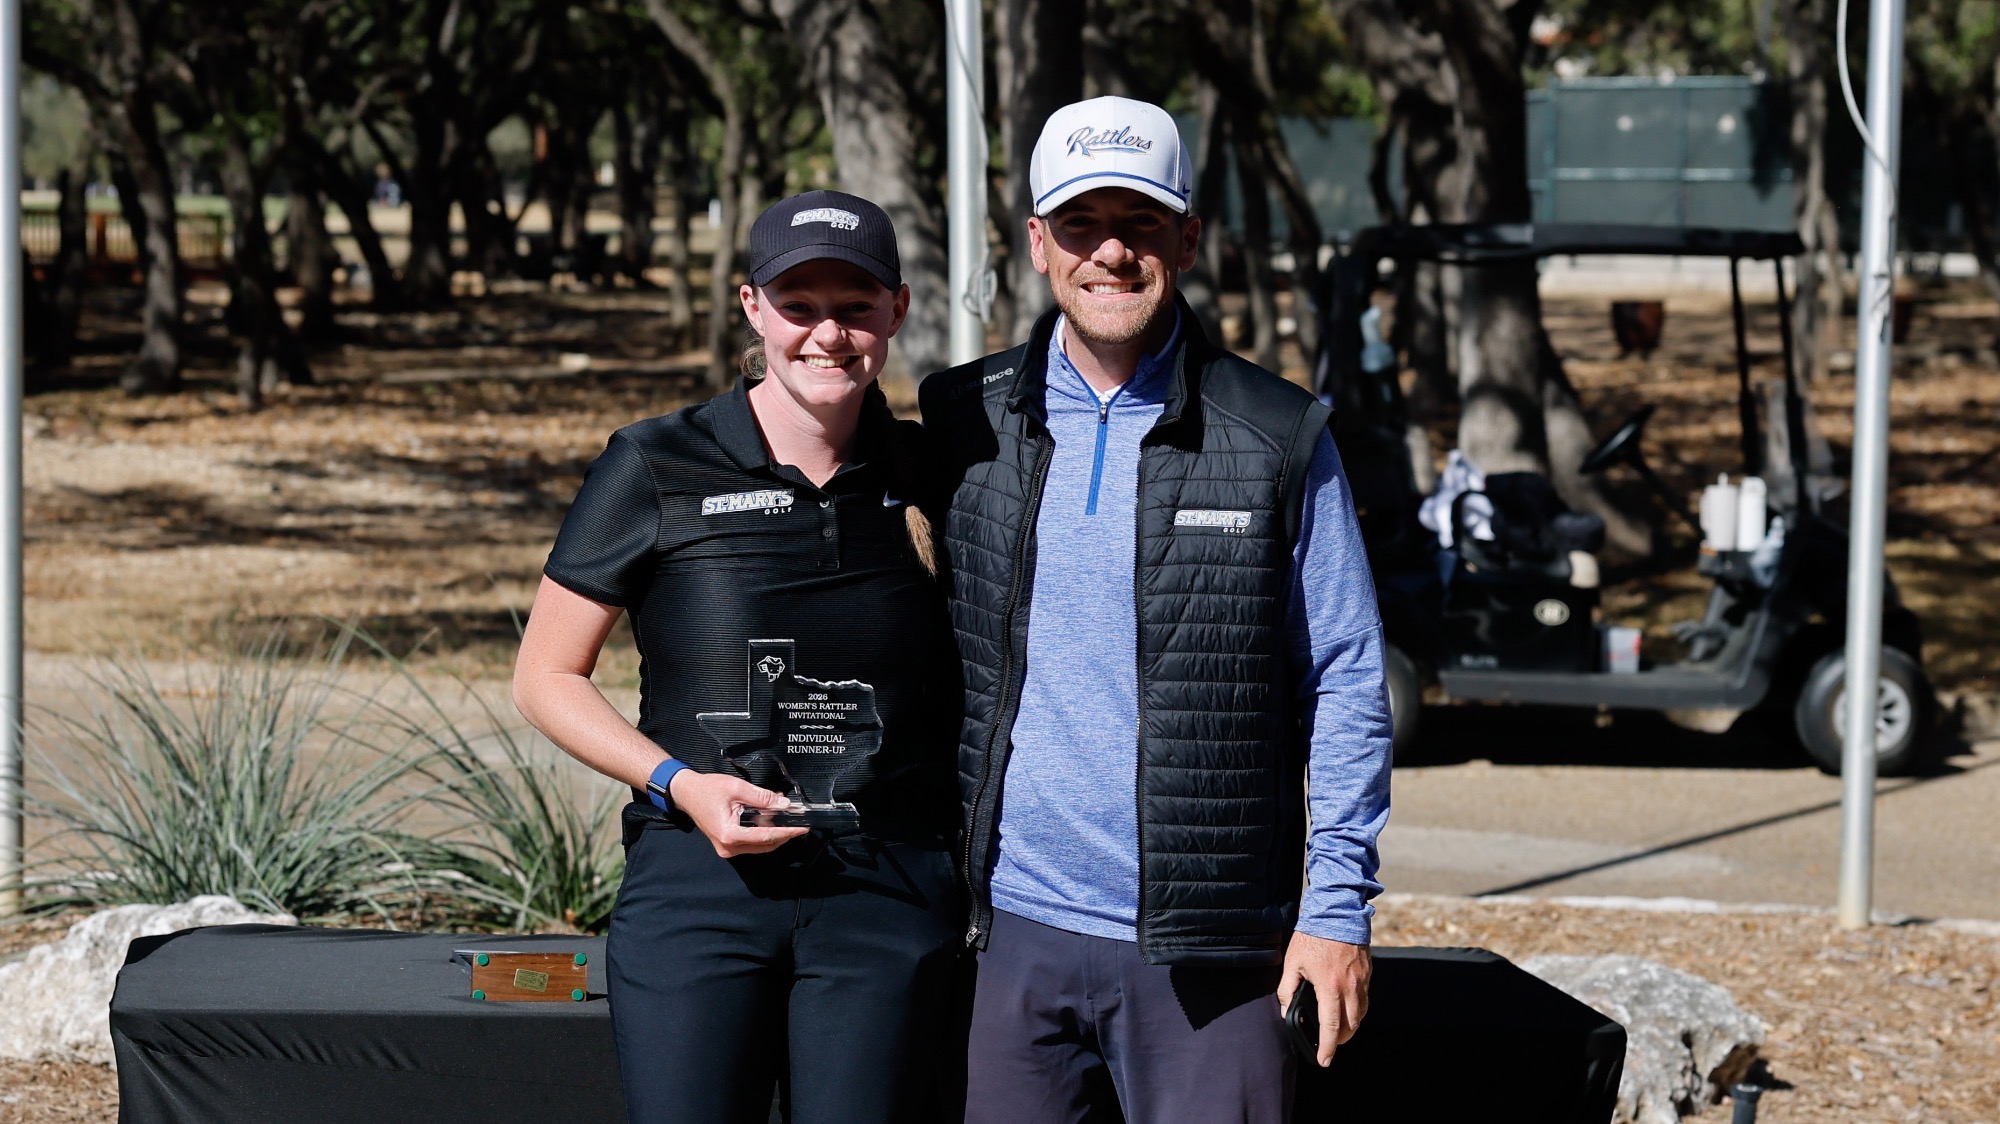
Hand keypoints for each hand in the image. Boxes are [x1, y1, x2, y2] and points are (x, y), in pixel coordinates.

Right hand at [668, 770, 807, 857]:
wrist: (686, 793)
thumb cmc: (707, 789)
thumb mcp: (737, 788)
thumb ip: (762, 797)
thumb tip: (785, 804)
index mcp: (730, 835)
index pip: (766, 836)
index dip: (787, 832)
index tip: (803, 827)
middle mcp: (729, 848)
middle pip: (765, 844)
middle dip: (784, 832)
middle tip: (798, 819)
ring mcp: (728, 849)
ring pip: (760, 845)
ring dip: (774, 832)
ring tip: (785, 814)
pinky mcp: (728, 846)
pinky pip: (752, 842)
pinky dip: (763, 832)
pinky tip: (771, 818)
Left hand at [1278, 931, 1370, 1067]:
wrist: (1337, 911)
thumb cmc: (1313, 935)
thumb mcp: (1292, 961)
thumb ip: (1287, 988)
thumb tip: (1285, 1009)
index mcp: (1329, 986)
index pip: (1331, 1026)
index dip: (1328, 1047)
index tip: (1324, 1061)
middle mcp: (1350, 987)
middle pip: (1351, 1025)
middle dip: (1341, 1040)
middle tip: (1330, 1045)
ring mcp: (1362, 980)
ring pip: (1361, 1014)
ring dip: (1351, 1026)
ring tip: (1338, 1029)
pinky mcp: (1368, 972)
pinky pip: (1366, 998)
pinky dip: (1357, 1009)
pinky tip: (1347, 1007)